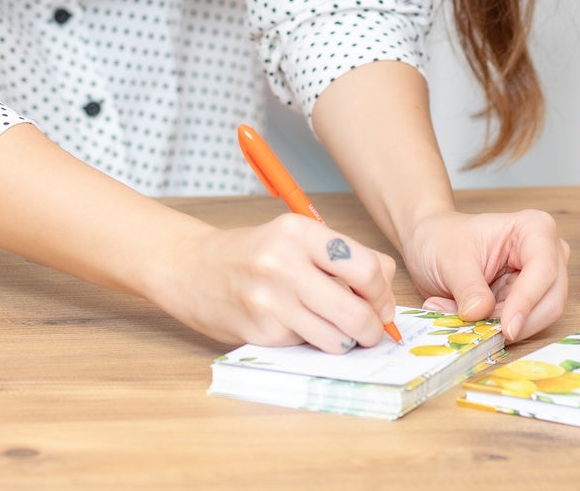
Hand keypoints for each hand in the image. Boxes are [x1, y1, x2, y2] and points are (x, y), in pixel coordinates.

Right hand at [152, 213, 398, 353]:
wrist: (192, 268)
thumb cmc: (255, 252)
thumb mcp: (298, 236)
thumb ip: (344, 255)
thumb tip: (386, 285)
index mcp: (300, 232)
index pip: (366, 268)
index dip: (382, 293)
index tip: (382, 303)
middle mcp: (284, 265)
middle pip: (355, 311)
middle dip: (373, 328)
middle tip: (374, 330)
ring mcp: (270, 302)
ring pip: (335, 338)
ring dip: (347, 341)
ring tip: (341, 331)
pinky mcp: (259, 333)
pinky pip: (306, 346)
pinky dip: (314, 343)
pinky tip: (303, 329)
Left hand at [401, 209, 568, 342]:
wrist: (433, 244)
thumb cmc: (444, 240)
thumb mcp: (451, 261)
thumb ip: (469, 289)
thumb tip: (481, 314)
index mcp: (534, 229)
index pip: (543, 270)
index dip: (527, 301)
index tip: (505, 328)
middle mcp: (548, 252)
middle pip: (551, 300)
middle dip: (514, 320)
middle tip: (476, 328)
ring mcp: (542, 278)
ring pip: (540, 318)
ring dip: (502, 327)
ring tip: (464, 317)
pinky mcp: (530, 300)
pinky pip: (524, 326)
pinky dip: (497, 330)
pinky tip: (472, 319)